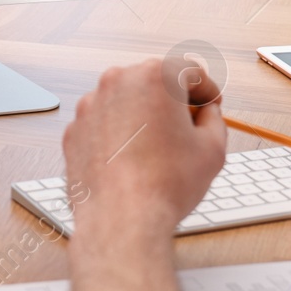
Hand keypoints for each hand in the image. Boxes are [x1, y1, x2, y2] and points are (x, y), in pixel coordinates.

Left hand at [63, 59, 226, 243]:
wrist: (121, 219)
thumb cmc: (165, 185)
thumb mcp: (213, 149)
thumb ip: (214, 119)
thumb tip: (208, 114)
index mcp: (155, 77)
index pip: (189, 71)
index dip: (206, 89)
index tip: (210, 103)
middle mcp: (118, 82)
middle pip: (154, 81)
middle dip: (173, 101)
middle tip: (188, 127)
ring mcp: (91, 104)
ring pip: (126, 101)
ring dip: (143, 116)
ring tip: (158, 149)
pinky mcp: (75, 129)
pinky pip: (103, 123)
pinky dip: (117, 134)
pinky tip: (131, 159)